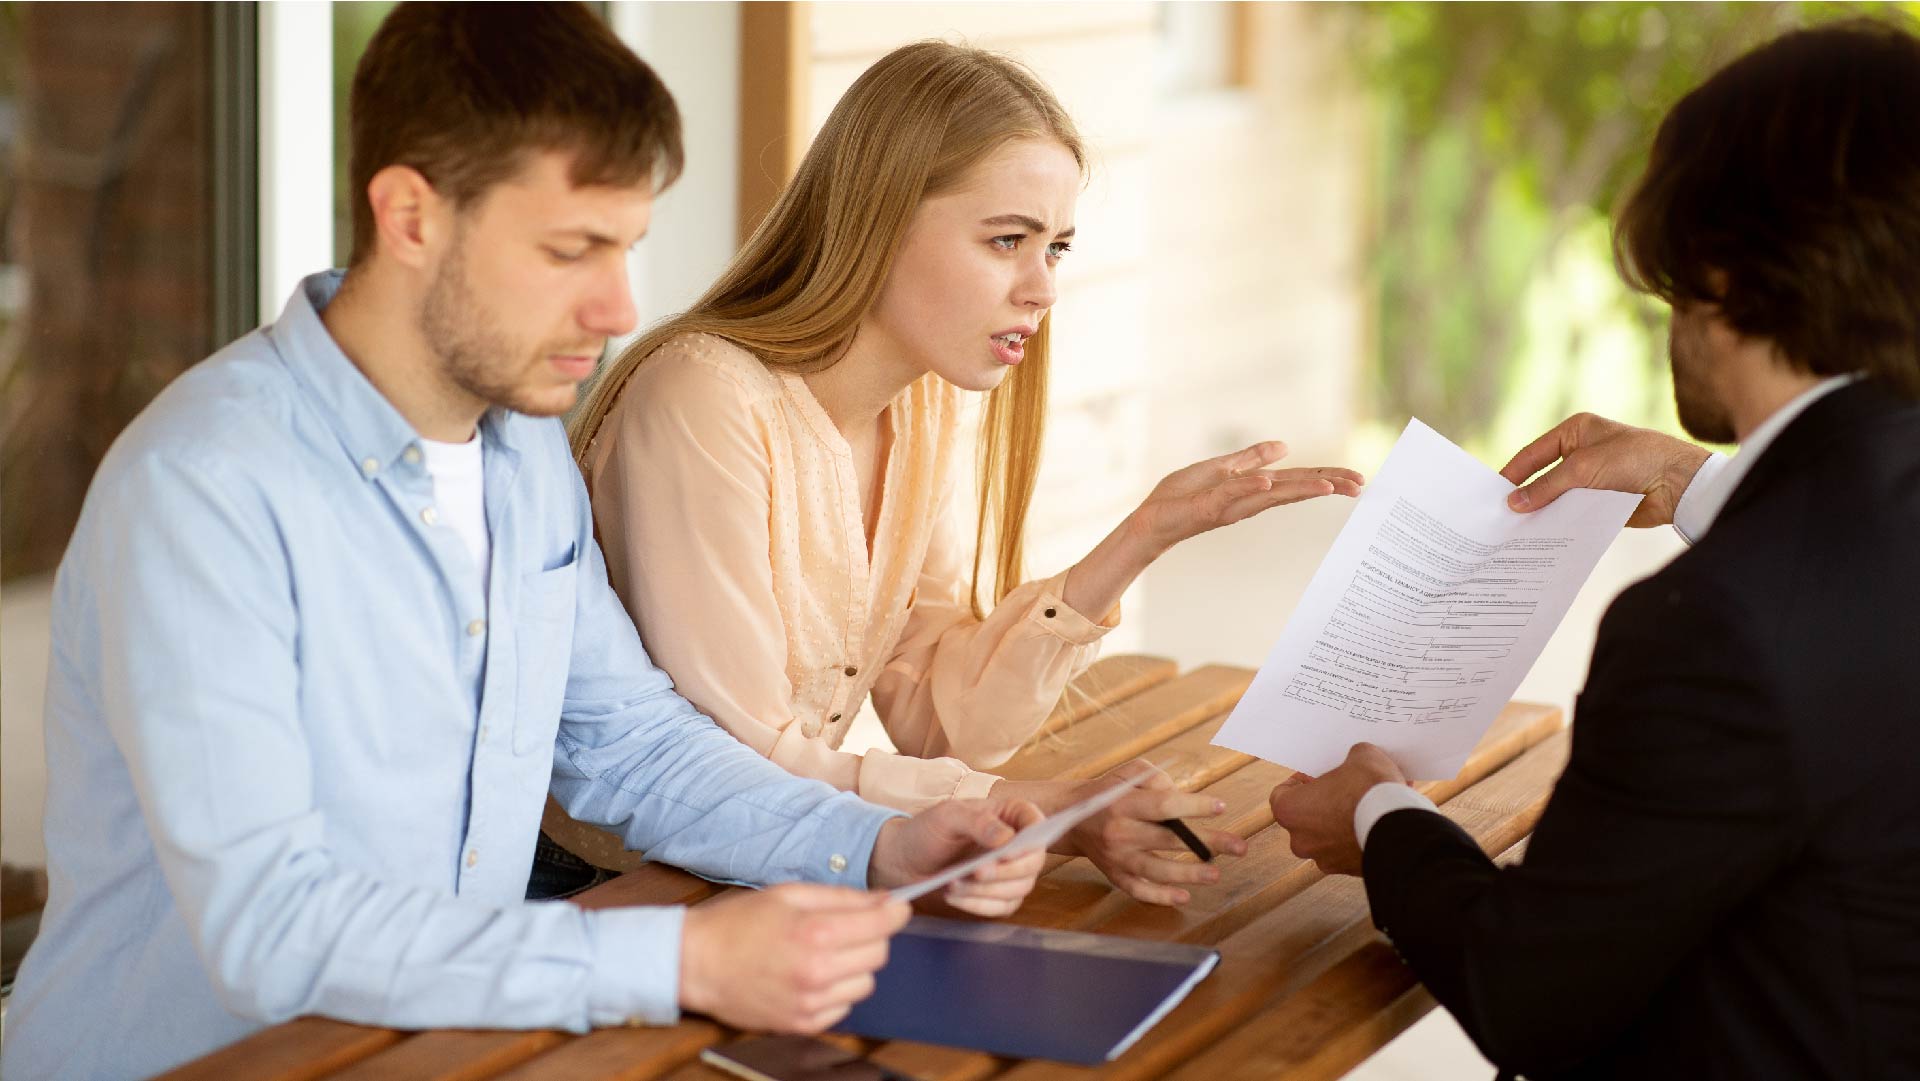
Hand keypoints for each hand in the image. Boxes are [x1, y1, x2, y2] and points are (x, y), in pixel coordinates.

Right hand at [678, 883, 909, 1031]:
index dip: (896, 912)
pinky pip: (844, 1006)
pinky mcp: (802, 1024)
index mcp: (815, 933)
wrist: (696, 964)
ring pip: (866, 983)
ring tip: (825, 953)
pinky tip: (812, 975)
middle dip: (872, 936)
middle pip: (879, 954)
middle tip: (849, 927)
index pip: (882, 925)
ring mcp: (810, 1003)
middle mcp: (817, 972)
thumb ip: (841, 897)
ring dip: (855, 966)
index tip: (898, 907)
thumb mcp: (788, 894)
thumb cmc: (738, 923)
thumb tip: (883, 900)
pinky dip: (837, 990)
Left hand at [868, 798, 1047, 916]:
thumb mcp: (948, 817)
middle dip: (1005, 871)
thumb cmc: (928, 830)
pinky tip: (953, 896)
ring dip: (987, 890)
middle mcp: (1016, 844)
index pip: (1036, 822)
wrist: (905, 859)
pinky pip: (1002, 907)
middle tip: (977, 872)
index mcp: (1010, 815)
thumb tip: (1007, 838)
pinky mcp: (999, 896)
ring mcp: (1010, 872)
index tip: (1010, 851)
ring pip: (1019, 888)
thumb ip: (978, 822)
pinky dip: (979, 905)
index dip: (1032, 838)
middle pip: (1033, 862)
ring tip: (953, 883)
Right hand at [1007, 761, 1248, 905]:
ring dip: (1189, 874)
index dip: (1194, 806)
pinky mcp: (1114, 875)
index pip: (1164, 805)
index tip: (1221, 807)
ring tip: (1216, 873)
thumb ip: (1156, 778)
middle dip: (1208, 842)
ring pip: (1156, 870)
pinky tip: (1184, 896)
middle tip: (1240, 847)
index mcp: (1124, 803)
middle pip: (1169, 839)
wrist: (1069, 817)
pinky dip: (1160, 896)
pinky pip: (1138, 890)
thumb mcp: (1128, 772)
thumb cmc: (1108, 791)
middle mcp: (1120, 832)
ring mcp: (1116, 857)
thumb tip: (1184, 799)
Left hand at [1125, 441, 1364, 557]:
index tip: (1357, 479)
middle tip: (1360, 486)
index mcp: (1254, 488)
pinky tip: (1269, 482)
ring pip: (1272, 495)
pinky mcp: (1208, 508)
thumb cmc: (1182, 496)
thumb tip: (1283, 446)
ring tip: (1329, 486)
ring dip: (1300, 489)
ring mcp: (1230, 505)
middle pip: (1294, 490)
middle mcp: (1248, 500)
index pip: (1297, 481)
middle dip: (1327, 486)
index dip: (1327, 477)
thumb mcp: (1221, 469)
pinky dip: (1250, 488)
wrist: (1152, 518)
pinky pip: (1232, 495)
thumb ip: (1251, 458)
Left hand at [1267, 743, 1407, 876]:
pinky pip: (1352, 849)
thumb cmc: (1370, 791)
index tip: (1317, 775)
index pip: (1282, 794)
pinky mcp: (1350, 871)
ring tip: (1371, 804)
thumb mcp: (1361, 756)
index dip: (1301, 781)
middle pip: (1307, 817)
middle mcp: (1301, 840)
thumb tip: (1358, 762)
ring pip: (1331, 836)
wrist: (1401, 829)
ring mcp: (1326, 859)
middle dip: (1326, 802)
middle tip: (1346, 788)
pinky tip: (1381, 820)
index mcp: (1289, 811)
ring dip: (1346, 821)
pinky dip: (1362, 836)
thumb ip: (1351, 759)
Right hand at [1501, 413, 1709, 527]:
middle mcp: (1581, 454)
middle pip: (1543, 477)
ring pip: (1558, 498)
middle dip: (1525, 496)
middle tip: (1500, 517)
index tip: (1493, 494)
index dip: (1512, 473)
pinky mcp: (1601, 503)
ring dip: (1543, 513)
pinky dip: (1561, 524)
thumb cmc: (1633, 459)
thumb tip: (1513, 504)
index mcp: (1575, 432)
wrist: (1679, 484)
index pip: (1533, 454)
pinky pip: (1574, 514)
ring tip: (1516, 532)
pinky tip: (1544, 538)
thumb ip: (1545, 486)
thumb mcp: (1582, 469)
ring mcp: (1591, 480)